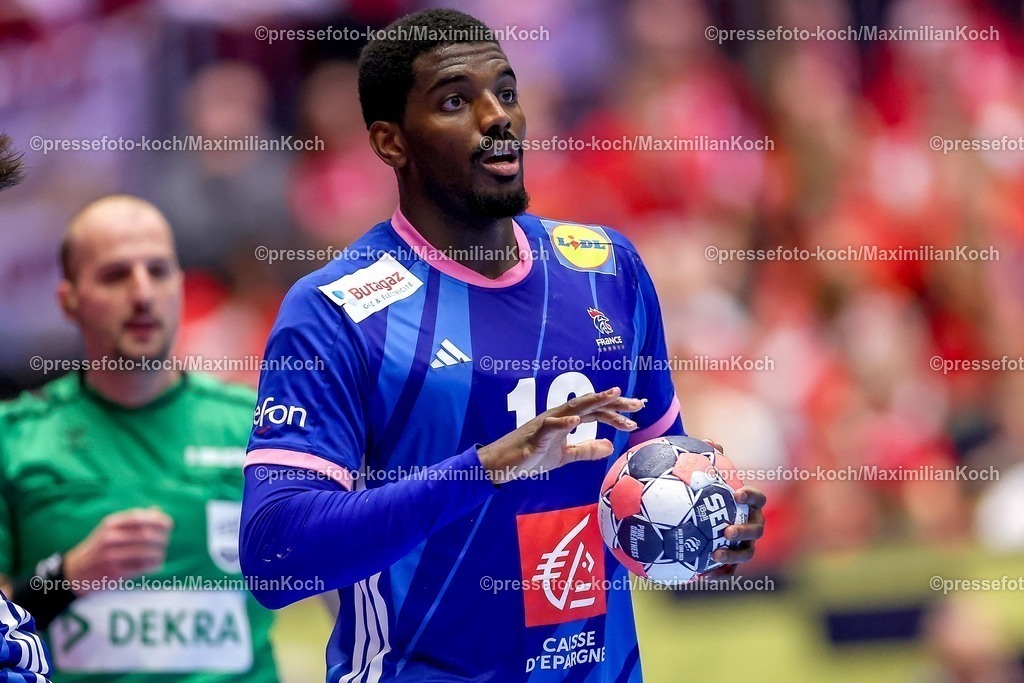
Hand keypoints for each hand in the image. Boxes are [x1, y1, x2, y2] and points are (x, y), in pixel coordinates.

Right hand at [63, 508, 173, 594]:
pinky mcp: (114, 572)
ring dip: (159, 553)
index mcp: (110, 523)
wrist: (76, 570)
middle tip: (166, 541)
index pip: (140, 517)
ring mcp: (111, 555)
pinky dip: (154, 565)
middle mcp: (110, 537)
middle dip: (162, 538)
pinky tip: (157, 564)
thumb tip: (158, 510)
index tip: (169, 525)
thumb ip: (134, 519)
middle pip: (146, 535)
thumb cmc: (100, 546)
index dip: (159, 520)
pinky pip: (141, 567)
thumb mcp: (111, 528)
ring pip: (146, 552)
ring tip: (161, 554)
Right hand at [478, 386, 643, 483]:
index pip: (597, 413)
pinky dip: (563, 422)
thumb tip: (611, 446)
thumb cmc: (531, 457)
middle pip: (591, 405)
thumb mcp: (564, 456)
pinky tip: (577, 420)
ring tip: (613, 395)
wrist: (502, 465)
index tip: (638, 414)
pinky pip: (550, 426)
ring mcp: (547, 423)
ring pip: (574, 407)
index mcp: (567, 420)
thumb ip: (586, 450)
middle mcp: (560, 416)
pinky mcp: (535, 435)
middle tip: (639, 403)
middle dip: (615, 403)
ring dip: (594, 400)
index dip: (617, 412)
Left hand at [703, 440, 765, 574]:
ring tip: (715, 553)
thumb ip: (710, 460)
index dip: (750, 496)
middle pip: (756, 529)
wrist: (706, 514)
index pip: (757, 499)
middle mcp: (752, 525)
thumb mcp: (708, 475)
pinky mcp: (733, 561)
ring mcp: (744, 544)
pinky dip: (718, 573)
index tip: (736, 494)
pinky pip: (729, 570)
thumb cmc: (710, 492)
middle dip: (745, 530)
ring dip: (734, 554)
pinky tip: (701, 575)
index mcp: (749, 504)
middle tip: (726, 530)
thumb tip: (707, 441)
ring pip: (747, 552)